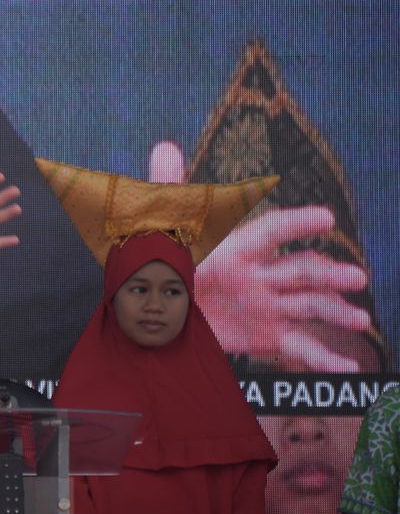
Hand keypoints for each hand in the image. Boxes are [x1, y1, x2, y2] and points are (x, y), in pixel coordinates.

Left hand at [147, 141, 372, 371]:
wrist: (156, 313)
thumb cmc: (166, 264)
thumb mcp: (163, 230)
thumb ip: (167, 190)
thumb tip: (165, 145)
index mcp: (238, 248)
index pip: (271, 232)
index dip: (296, 224)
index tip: (325, 217)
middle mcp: (260, 275)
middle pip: (301, 271)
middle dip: (329, 273)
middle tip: (354, 278)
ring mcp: (267, 305)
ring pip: (309, 305)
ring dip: (336, 310)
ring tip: (357, 319)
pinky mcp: (267, 335)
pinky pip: (301, 346)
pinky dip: (325, 358)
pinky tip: (347, 369)